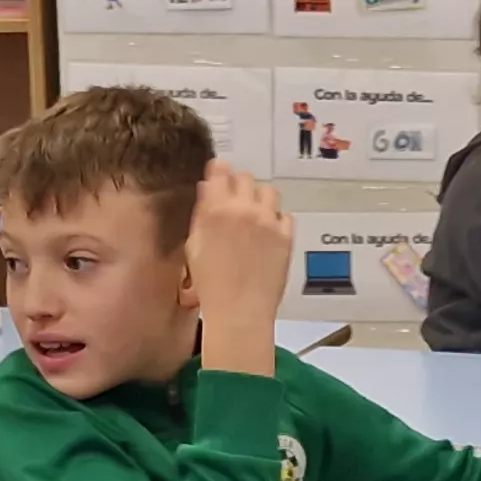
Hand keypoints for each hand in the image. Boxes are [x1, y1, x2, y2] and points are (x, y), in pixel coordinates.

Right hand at [183, 160, 296, 331]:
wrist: (239, 310)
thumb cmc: (211, 284)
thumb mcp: (194, 246)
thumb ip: (201, 215)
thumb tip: (207, 192)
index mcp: (216, 209)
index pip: (220, 170)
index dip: (219, 171)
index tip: (218, 174)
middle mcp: (244, 209)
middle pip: (245, 177)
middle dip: (239, 185)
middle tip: (235, 199)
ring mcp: (268, 221)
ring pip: (268, 192)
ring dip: (260, 199)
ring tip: (254, 215)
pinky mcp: (286, 236)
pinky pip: (285, 216)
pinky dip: (277, 220)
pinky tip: (269, 233)